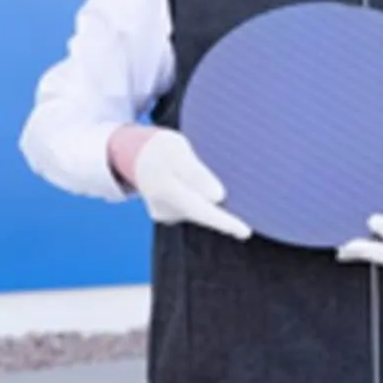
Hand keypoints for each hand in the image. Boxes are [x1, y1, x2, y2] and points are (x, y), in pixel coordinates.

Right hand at [123, 129, 252, 240]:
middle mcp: (161, 208)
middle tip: (230, 191)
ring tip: (192, 174)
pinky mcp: (166, 217)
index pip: (199, 209)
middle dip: (221, 206)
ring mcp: (163, 215)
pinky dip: (200, 200)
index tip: (245, 232)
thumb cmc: (161, 149)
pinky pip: (193, 210)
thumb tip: (218, 197)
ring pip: (199, 209)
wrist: (137, 157)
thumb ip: (196, 172)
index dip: (223, 221)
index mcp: (163, 187)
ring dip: (208, 198)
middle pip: (202, 211)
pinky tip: (190, 186)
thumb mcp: (178, 150)